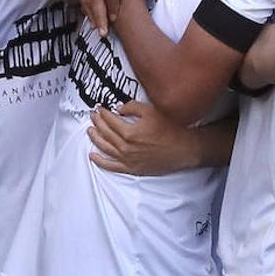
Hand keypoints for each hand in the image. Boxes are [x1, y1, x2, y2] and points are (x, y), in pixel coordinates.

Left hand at [88, 102, 205, 174]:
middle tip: (93, 116)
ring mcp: (128, 159)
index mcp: (130, 132)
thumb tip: (119, 109)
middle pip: (105, 133)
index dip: (103, 113)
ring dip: (95, 138)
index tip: (100, 109)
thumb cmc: (171, 131)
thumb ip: (133, 107)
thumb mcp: (152, 111)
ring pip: (105, 148)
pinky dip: (100, 161)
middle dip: (97, 122)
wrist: (184, 149)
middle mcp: (126, 147)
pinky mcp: (132, 168)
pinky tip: (93, 156)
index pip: (110, 120)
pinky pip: (111, 166)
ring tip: (90, 131)